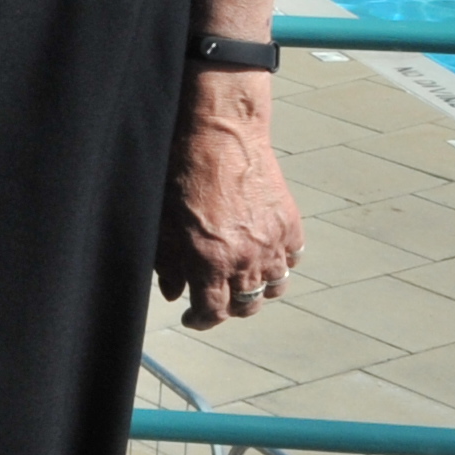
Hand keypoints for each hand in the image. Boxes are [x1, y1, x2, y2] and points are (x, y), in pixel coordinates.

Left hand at [155, 71, 302, 329]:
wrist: (219, 133)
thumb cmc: (182, 173)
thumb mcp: (162, 222)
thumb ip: (167, 263)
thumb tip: (173, 292)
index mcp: (210, 261)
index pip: (213, 312)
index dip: (201, 320)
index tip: (193, 318)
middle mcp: (246, 258)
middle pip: (247, 305)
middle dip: (229, 307)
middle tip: (216, 297)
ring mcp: (273, 242)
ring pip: (275, 286)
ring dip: (257, 287)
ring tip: (242, 278)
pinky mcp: (290, 224)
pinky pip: (292, 258)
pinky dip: (280, 263)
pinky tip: (265, 254)